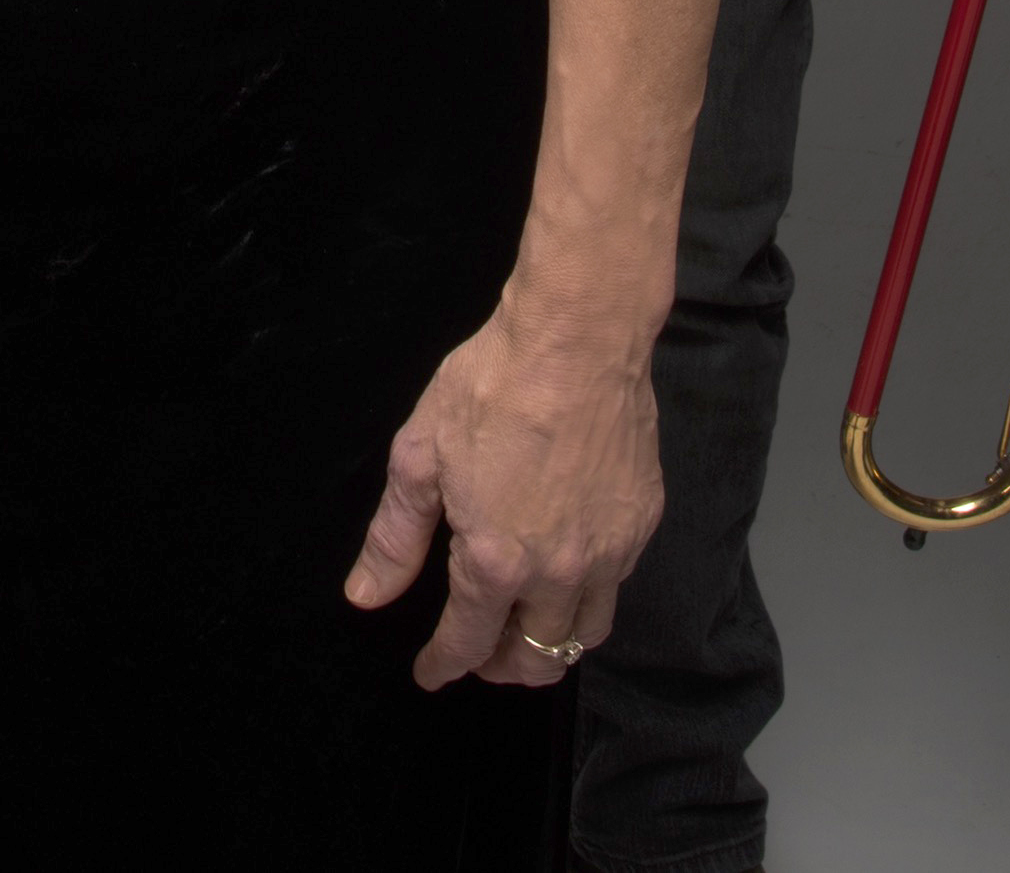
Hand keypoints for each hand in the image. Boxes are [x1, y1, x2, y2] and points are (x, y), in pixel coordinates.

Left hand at [345, 296, 663, 690]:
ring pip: (586, 634)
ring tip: (526, 634)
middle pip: (537, 658)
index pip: (469, 641)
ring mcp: (609, 551)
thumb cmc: (494, 384)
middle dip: (502, 669)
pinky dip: (588, 598)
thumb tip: (367, 595)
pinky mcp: (642, 523)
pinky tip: (567, 576)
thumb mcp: (420, 456)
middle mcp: (559, 571)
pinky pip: (616, 586)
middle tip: (481, 658)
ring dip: (552, 646)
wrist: (577, 336)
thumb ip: (396, 536)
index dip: (444, 665)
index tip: (431, 673)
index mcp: (496, 560)